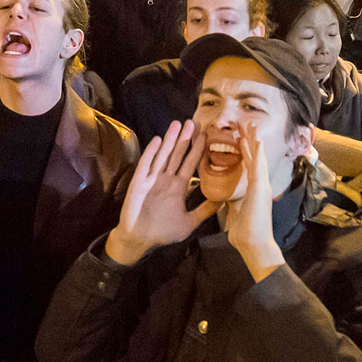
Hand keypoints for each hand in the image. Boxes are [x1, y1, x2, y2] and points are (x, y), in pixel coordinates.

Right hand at [105, 120, 216, 265]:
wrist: (139, 240)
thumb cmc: (162, 232)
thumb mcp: (189, 222)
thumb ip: (204, 211)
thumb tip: (223, 201)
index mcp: (177, 187)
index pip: (190, 163)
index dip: (198, 149)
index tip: (207, 135)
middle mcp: (165, 179)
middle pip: (177, 154)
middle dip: (186, 138)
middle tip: (194, 121)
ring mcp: (151, 179)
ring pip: (163, 155)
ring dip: (170, 140)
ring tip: (178, 123)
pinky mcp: (139, 183)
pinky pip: (146, 165)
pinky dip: (151, 153)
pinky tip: (158, 140)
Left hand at [220, 120, 284, 279]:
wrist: (254, 244)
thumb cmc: (245, 233)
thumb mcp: (236, 211)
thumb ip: (233, 201)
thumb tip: (225, 197)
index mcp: (254, 189)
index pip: (248, 163)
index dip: (245, 149)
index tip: (240, 135)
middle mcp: (260, 184)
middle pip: (254, 156)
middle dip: (250, 139)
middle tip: (246, 122)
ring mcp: (261, 185)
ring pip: (258, 157)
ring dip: (255, 140)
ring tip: (252, 124)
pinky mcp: (260, 189)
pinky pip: (258, 166)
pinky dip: (258, 152)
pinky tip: (257, 140)